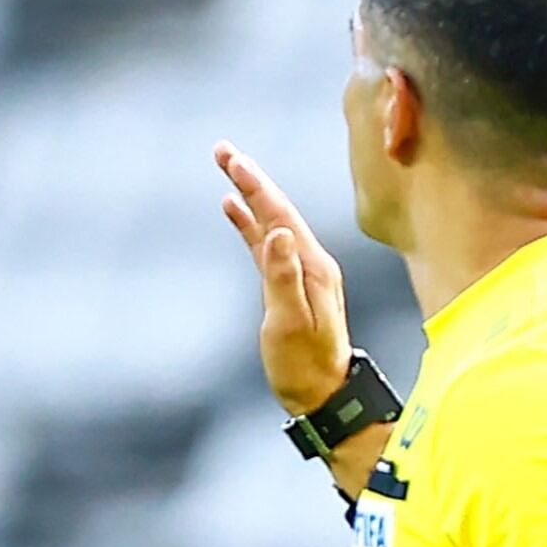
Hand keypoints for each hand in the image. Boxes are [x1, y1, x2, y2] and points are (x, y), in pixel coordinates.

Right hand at [213, 143, 352, 415]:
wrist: (324, 395)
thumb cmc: (304, 366)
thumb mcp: (290, 324)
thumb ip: (284, 278)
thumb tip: (280, 233)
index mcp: (314, 267)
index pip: (281, 215)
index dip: (256, 186)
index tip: (234, 159)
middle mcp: (311, 263)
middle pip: (277, 210)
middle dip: (251, 178)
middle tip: (223, 150)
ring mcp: (301, 272)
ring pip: (270, 222)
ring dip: (249, 195)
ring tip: (227, 167)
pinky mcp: (288, 285)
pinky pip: (265, 245)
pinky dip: (249, 224)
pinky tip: (232, 209)